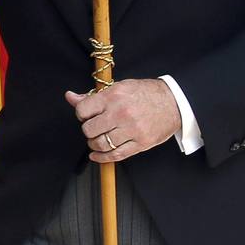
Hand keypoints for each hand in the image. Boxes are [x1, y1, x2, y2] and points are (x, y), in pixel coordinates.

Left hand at [67, 78, 181, 162]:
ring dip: (94, 143)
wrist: (174, 102)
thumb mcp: (119, 87)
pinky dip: (102, 158)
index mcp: (113, 96)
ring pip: (100, 144)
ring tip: (97, 138)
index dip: (81, 114)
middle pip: (89, 129)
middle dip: (88, 129)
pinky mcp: (141, 143)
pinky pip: (116, 155)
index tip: (86, 114)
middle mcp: (121, 113)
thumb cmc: (145, 93)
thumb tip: (70, 97)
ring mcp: (131, 130)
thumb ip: (93, 95)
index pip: (83, 110)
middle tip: (94, 126)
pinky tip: (96, 155)